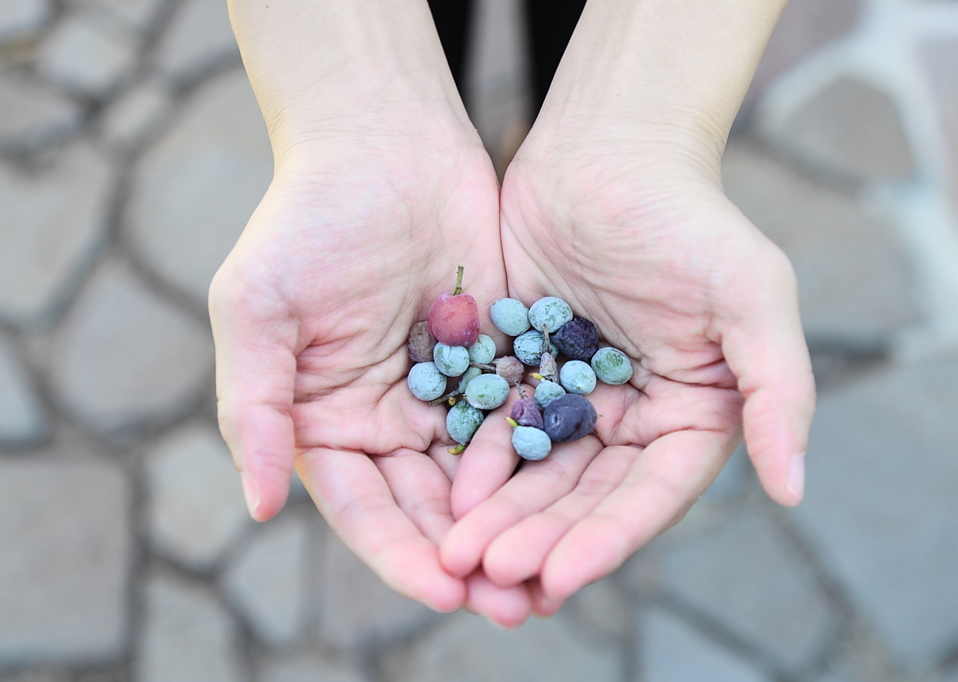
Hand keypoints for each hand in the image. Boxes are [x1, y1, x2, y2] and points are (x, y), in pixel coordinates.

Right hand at [209, 115, 536, 623]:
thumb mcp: (259, 308)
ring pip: (485, 480)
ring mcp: (449, 396)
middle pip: (431, 509)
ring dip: (517, 527)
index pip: (365, 509)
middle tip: (516, 605)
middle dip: (470, 557)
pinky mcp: (500, 363)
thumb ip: (257, 407)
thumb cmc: (308, 219)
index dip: (402, 554)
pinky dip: (546, 463)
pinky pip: (525, 421)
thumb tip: (255, 507)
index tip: (447, 589)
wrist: (385, 142)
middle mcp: (389, 423)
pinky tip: (584, 497)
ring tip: (556, 575)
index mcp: (328, 424)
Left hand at [439, 122, 815, 614]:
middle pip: (586, 496)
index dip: (608, 540)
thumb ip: (777, 390)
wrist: (606, 149)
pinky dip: (476, 461)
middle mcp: (635, 417)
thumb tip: (795, 491)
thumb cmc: (688, 214)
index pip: (650, 494)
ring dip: (501, 515)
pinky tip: (448, 488)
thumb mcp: (751, 294)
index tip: (560, 575)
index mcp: (692, 414)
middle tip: (493, 576)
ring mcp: (576, 398)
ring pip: (536, 473)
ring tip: (458, 552)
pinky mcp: (524, 371)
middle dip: (541, 538)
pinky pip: (497, 427)